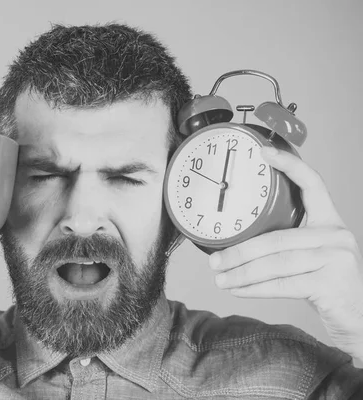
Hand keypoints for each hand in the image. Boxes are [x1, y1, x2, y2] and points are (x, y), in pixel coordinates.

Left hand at [209, 147, 362, 360]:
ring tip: (220, 277)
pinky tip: (237, 290)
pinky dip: (255, 289)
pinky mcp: (332, 282)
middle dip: (239, 251)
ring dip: (241, 272)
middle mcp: (336, 235)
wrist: (358, 319)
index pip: (312, 184)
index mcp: (329, 222)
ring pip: (275, 262)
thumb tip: (237, 242)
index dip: (288, 165)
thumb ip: (286, 243)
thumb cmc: (326, 286)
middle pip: (276, 237)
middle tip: (214, 261)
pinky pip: (282, 283)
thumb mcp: (309, 257)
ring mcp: (337, 257)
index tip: (263, 152)